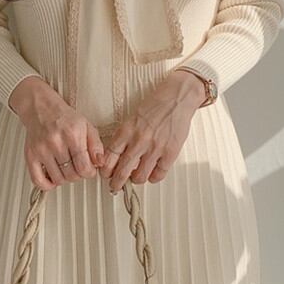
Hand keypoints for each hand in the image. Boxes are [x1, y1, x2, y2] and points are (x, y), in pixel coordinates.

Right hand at [9, 76, 104, 190]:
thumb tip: (100, 163)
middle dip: (78, 175)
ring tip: (66, 169)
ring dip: (65, 178)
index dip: (90, 172)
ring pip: (57, 179)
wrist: (41, 108)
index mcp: (72, 134)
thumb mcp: (87, 127)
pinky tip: (52, 178)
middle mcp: (55, 142)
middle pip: (71, 175)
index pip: (84, 167)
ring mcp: (41, 150)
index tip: (89, 169)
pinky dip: (46, 185)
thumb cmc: (64, 118)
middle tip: (78, 167)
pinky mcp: (30, 155)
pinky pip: (37, 180)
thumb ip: (96, 146)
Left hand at [99, 69, 205, 192]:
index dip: (106, 169)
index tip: (105, 174)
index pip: (110, 156)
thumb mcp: (133, 117)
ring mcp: (155, 147)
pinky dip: (154, 177)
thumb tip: (117, 155)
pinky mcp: (171, 152)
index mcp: (127, 130)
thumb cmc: (156, 104)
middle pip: (122, 170)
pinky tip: (152, 174)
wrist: (177, 97)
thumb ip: (125, 135)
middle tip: (115, 186)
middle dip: (116, 182)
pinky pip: (159, 174)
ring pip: (140, 176)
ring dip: (136, 180)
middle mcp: (139, 140)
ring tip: (136, 177)